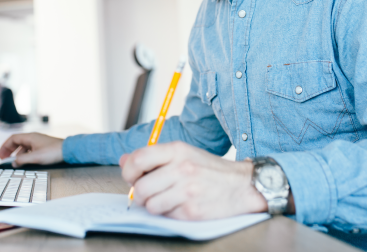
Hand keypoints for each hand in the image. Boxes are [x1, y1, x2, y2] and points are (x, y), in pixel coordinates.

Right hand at [0, 133, 63, 166]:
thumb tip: (13, 163)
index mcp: (30, 137)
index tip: (0, 155)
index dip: (4, 147)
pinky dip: (24, 155)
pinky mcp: (42, 147)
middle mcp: (33, 138)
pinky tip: (24, 161)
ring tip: (13, 162)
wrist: (68, 151)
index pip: (12, 139)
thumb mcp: (35, 157)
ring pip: (23, 146)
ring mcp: (38, 142)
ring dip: (16, 153)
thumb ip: (22, 160)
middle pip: (16, 142)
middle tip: (3, 158)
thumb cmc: (53, 152)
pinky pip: (29, 150)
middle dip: (9, 150)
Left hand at [119, 141, 266, 219]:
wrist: (242, 186)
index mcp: (177, 150)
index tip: (132, 177)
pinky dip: (170, 213)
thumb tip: (124, 160)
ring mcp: (187, 191)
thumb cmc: (210, 170)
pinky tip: (182, 205)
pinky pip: (166, 216)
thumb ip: (154, 157)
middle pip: (141, 187)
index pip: (139, 159)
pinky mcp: (192, 211)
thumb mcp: (184, 154)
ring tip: (167, 199)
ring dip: (154, 206)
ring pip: (150, 205)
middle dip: (140, 195)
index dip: (129, 171)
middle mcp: (182, 168)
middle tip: (148, 194)